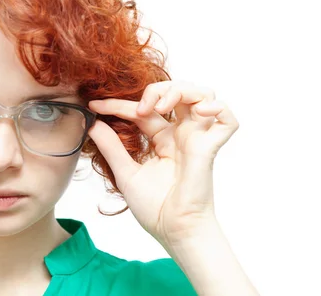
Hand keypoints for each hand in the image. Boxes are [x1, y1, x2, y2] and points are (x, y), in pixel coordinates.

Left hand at [87, 80, 239, 245]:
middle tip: (140, 108)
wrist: (173, 231)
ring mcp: (197, 138)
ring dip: (181, 90)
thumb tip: (92, 123)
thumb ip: (111, 147)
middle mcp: (180, 134)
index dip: (118, 103)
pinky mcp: (210, 148)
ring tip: (162, 106)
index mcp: (161, 139)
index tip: (95, 105)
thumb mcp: (125, 172)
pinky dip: (218, 108)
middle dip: (157, 89)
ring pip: (202, 95)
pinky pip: (228, 120)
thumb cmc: (154, 208)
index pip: (142, 109)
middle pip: (177, 91)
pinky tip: (199, 111)